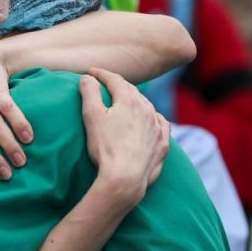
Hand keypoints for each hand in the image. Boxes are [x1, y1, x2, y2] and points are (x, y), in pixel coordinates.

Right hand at [79, 69, 169, 210]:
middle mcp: (147, 110)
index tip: (91, 72)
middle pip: (132, 91)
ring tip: (126, 101)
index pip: (115, 80)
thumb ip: (89, 93)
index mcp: (129, 101)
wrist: (126, 178)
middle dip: (118, 85)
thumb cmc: (105, 147)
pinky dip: (154, 118)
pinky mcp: (163, 144)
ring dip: (136, 100)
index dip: (101, 74)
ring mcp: (157, 127)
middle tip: (106, 84)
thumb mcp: (91, 116)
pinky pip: (161, 124)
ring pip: (147, 106)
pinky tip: (152, 120)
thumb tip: (88, 78)